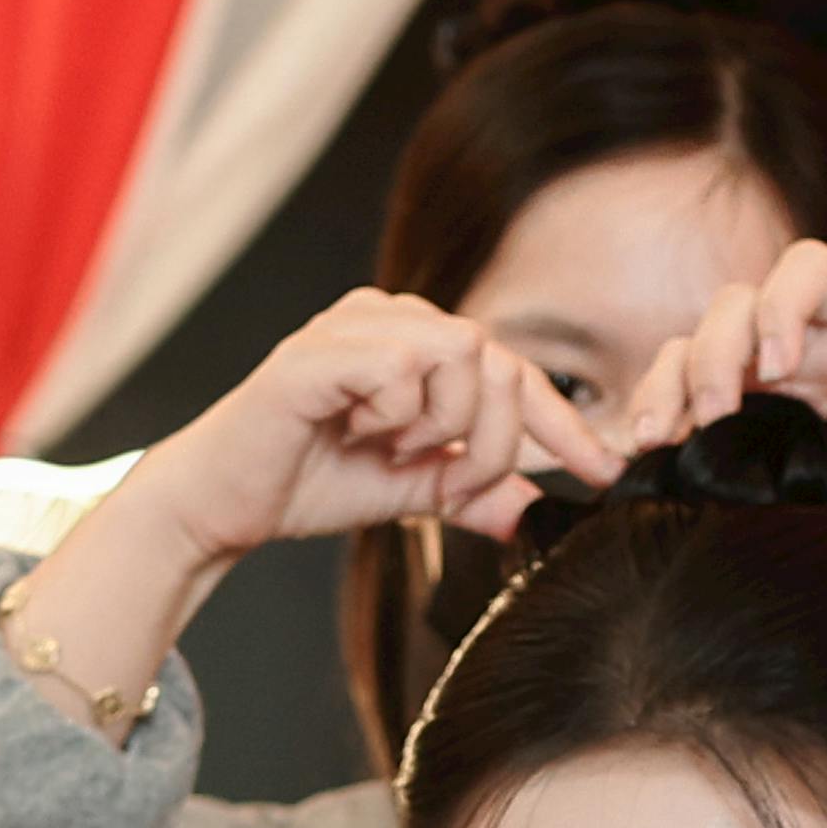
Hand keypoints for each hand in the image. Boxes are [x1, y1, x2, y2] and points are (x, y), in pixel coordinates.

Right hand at [136, 290, 620, 564]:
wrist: (222, 504)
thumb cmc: (305, 481)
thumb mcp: (411, 492)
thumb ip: (472, 490)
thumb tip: (533, 511)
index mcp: (415, 340)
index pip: (512, 368)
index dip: (564, 422)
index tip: (604, 472)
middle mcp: (387, 317)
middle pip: (497, 358)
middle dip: (491, 440)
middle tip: (448, 483)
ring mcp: (351, 326)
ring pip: (460, 354)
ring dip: (443, 427)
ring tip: (393, 453)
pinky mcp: (317, 352)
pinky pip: (401, 367)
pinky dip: (396, 417)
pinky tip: (360, 435)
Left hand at [622, 237, 826, 671]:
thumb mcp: (790, 509)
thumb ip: (726, 485)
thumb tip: (634, 486)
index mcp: (775, 393)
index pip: (697, 352)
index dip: (663, 384)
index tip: (650, 441)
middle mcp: (821, 351)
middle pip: (738, 302)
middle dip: (708, 352)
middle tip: (708, 413)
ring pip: (809, 264)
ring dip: (778, 308)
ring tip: (779, 368)